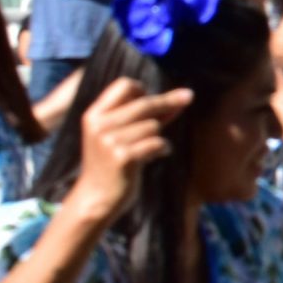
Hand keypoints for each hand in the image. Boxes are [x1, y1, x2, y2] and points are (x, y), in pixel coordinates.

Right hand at [66, 79, 188, 223]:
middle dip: (168, 101)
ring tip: (145, 151)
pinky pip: (157, 143)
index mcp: (94, 115)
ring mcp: (109, 141)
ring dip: (157, 137)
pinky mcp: (122, 157)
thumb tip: (179, 98)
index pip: (122, 85)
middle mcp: (99, 125)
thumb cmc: (113, 163)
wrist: (96, 197)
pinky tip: (153, 157)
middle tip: (189, 96)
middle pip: (143, 103)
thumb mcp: (121, 135)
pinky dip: (162, 149)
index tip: (152, 95)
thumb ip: (146, 116)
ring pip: (153, 126)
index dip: (141, 89)